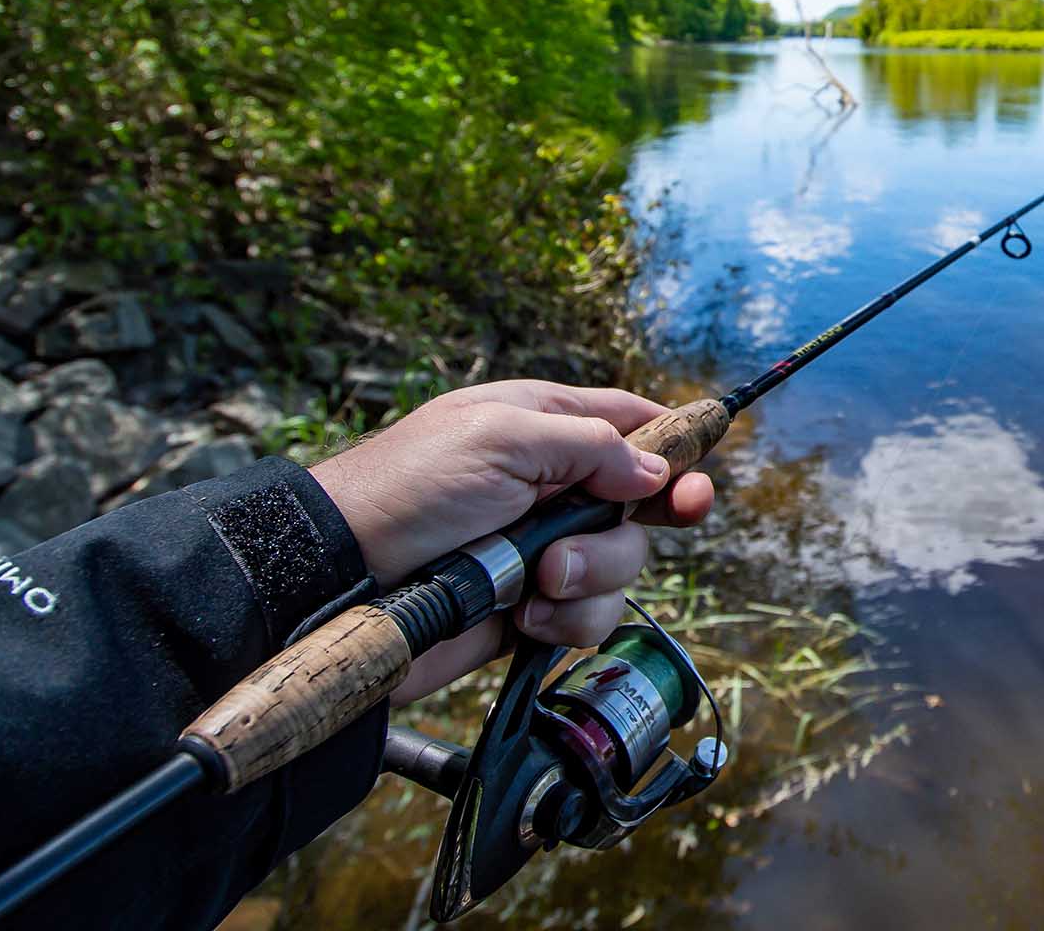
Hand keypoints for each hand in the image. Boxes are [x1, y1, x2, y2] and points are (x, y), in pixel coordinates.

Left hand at [308, 379, 715, 704]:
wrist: (341, 582)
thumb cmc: (409, 490)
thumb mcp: (502, 438)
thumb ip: (590, 446)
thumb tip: (656, 472)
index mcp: (542, 426)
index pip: (629, 424)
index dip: (675, 445)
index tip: (702, 470)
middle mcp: (549, 488)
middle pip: (641, 505)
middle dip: (641, 521)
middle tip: (676, 514)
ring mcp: (541, 551)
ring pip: (621, 568)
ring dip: (592, 577)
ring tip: (538, 580)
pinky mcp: (529, 609)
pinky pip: (587, 618)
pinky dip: (564, 620)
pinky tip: (521, 613)